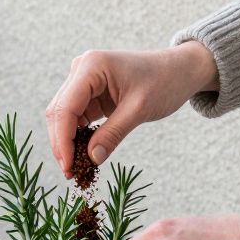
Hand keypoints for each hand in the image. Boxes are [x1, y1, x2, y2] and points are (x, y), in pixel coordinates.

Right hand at [46, 42, 217, 176]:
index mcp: (91, 66)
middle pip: (59, 112)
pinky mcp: (89, 92)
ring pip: (64, 116)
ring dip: (67, 141)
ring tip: (76, 167)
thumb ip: (113, 134)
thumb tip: (91, 160)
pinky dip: (78, 136)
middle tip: (70, 172)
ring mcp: (83, 80)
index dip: (62, 140)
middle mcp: (81, 69)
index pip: (65, 108)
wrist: (180, 70)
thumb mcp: (139, 110)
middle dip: (62, 143)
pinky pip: (76, 117)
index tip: (68, 166)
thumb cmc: (164, 82)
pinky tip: (83, 153)